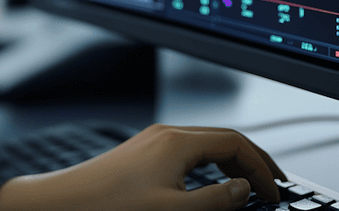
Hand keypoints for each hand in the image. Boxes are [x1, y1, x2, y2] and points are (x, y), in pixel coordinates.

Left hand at [0, 124, 285, 210]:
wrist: (63, 204)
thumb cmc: (111, 207)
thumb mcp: (173, 210)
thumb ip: (215, 200)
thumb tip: (244, 189)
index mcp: (177, 142)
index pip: (236, 143)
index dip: (262, 167)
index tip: (275, 192)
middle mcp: (166, 134)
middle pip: (223, 139)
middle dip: (252, 161)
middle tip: (272, 187)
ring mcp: (152, 141)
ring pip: (205, 144)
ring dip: (231, 164)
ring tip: (248, 188)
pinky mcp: (141, 153)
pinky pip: (188, 152)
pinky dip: (209, 166)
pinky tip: (211, 186)